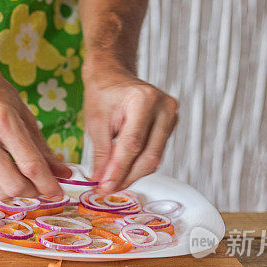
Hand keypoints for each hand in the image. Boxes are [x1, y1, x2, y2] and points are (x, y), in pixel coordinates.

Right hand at [0, 63, 69, 199]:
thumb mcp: (23, 112)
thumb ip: (42, 146)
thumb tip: (61, 171)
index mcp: (4, 122)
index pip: (30, 165)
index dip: (48, 184)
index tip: (59, 192)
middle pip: (15, 186)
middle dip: (34, 192)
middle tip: (43, 186)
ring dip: (18, 192)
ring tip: (26, 181)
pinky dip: (1, 183)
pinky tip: (6, 169)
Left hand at [84, 69, 178, 192]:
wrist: (113, 76)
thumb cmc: (103, 94)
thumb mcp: (95, 123)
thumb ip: (101, 154)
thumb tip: (102, 182)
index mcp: (144, 100)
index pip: (132, 144)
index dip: (118, 170)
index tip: (104, 187)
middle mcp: (164, 108)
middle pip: (148, 156)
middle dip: (126, 177)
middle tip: (106, 190)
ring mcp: (171, 117)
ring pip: (153, 159)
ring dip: (132, 175)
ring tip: (111, 183)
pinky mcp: (170, 126)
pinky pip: (155, 153)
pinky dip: (138, 166)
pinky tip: (123, 172)